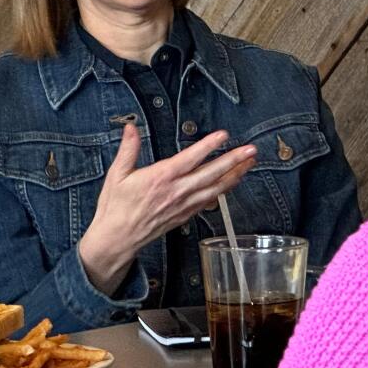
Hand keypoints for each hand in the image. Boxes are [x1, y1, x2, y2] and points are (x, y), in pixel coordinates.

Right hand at [78, 124, 256, 294]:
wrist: (117, 239)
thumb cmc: (116, 208)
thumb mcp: (117, 175)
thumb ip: (128, 149)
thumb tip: (130, 128)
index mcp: (160, 178)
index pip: (190, 158)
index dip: (208, 146)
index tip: (223, 135)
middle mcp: (176, 191)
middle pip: (211, 173)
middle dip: (234, 160)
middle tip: (251, 149)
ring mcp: (184, 204)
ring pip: (216, 188)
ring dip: (235, 174)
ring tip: (250, 162)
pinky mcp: (186, 214)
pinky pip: (210, 200)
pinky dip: (225, 190)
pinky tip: (234, 181)